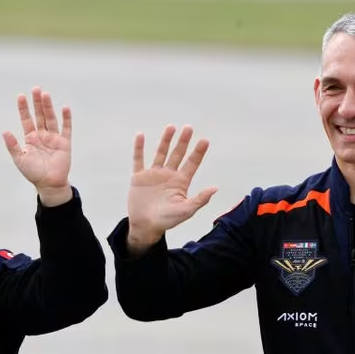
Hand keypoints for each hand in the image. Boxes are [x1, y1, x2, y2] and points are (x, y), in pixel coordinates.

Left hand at [2, 86, 71, 206]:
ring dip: (48, 107)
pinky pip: (66, 128)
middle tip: (35, 88)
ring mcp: (54, 138)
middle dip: (37, 103)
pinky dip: (66, 118)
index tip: (21, 96)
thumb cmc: (33, 173)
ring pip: (51, 118)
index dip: (24, 108)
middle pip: (39, 115)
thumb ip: (12, 145)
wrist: (49, 184)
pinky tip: (64, 108)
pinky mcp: (64, 143)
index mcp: (30, 138)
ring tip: (45, 94)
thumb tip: (4, 131)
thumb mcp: (20, 159)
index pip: (26, 119)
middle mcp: (42, 135)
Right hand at [127, 125, 216, 250]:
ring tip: (171, 127)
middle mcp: (168, 175)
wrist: (145, 226)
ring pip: (160, 153)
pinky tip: (140, 135)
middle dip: (183, 142)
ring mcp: (153, 175)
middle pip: (177, 154)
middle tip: (189, 128)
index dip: (198, 152)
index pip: (192, 164)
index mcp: (180, 182)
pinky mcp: (139, 177)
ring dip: (165, 141)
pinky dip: (139, 148)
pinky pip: (138, 159)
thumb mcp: (186, 210)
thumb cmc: (167, 221)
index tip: (205, 141)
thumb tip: (215, 188)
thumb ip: (200, 199)